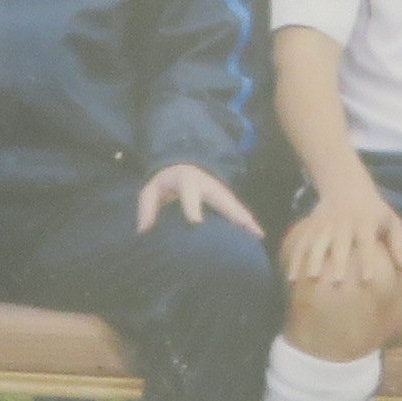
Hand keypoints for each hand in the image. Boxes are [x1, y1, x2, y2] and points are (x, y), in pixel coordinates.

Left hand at [140, 162, 258, 235]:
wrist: (182, 165)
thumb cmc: (166, 182)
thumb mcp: (151, 190)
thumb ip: (147, 208)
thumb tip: (144, 231)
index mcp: (187, 180)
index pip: (190, 192)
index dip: (192, 206)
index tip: (195, 222)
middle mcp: (208, 184)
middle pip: (222, 197)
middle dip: (232, 211)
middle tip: (243, 226)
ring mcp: (220, 190)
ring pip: (235, 205)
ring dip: (246, 219)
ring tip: (257, 235)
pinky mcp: (226, 198)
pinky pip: (239, 210)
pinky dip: (248, 222)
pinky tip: (257, 235)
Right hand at [280, 178, 401, 292]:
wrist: (345, 184)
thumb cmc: (374, 210)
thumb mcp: (391, 220)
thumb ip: (399, 244)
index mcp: (365, 223)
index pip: (366, 243)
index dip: (367, 260)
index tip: (367, 279)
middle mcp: (343, 224)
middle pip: (339, 244)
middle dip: (337, 263)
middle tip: (336, 284)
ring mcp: (325, 225)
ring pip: (316, 244)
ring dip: (312, 262)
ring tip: (309, 281)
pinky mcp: (311, 227)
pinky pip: (302, 244)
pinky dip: (295, 260)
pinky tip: (291, 279)